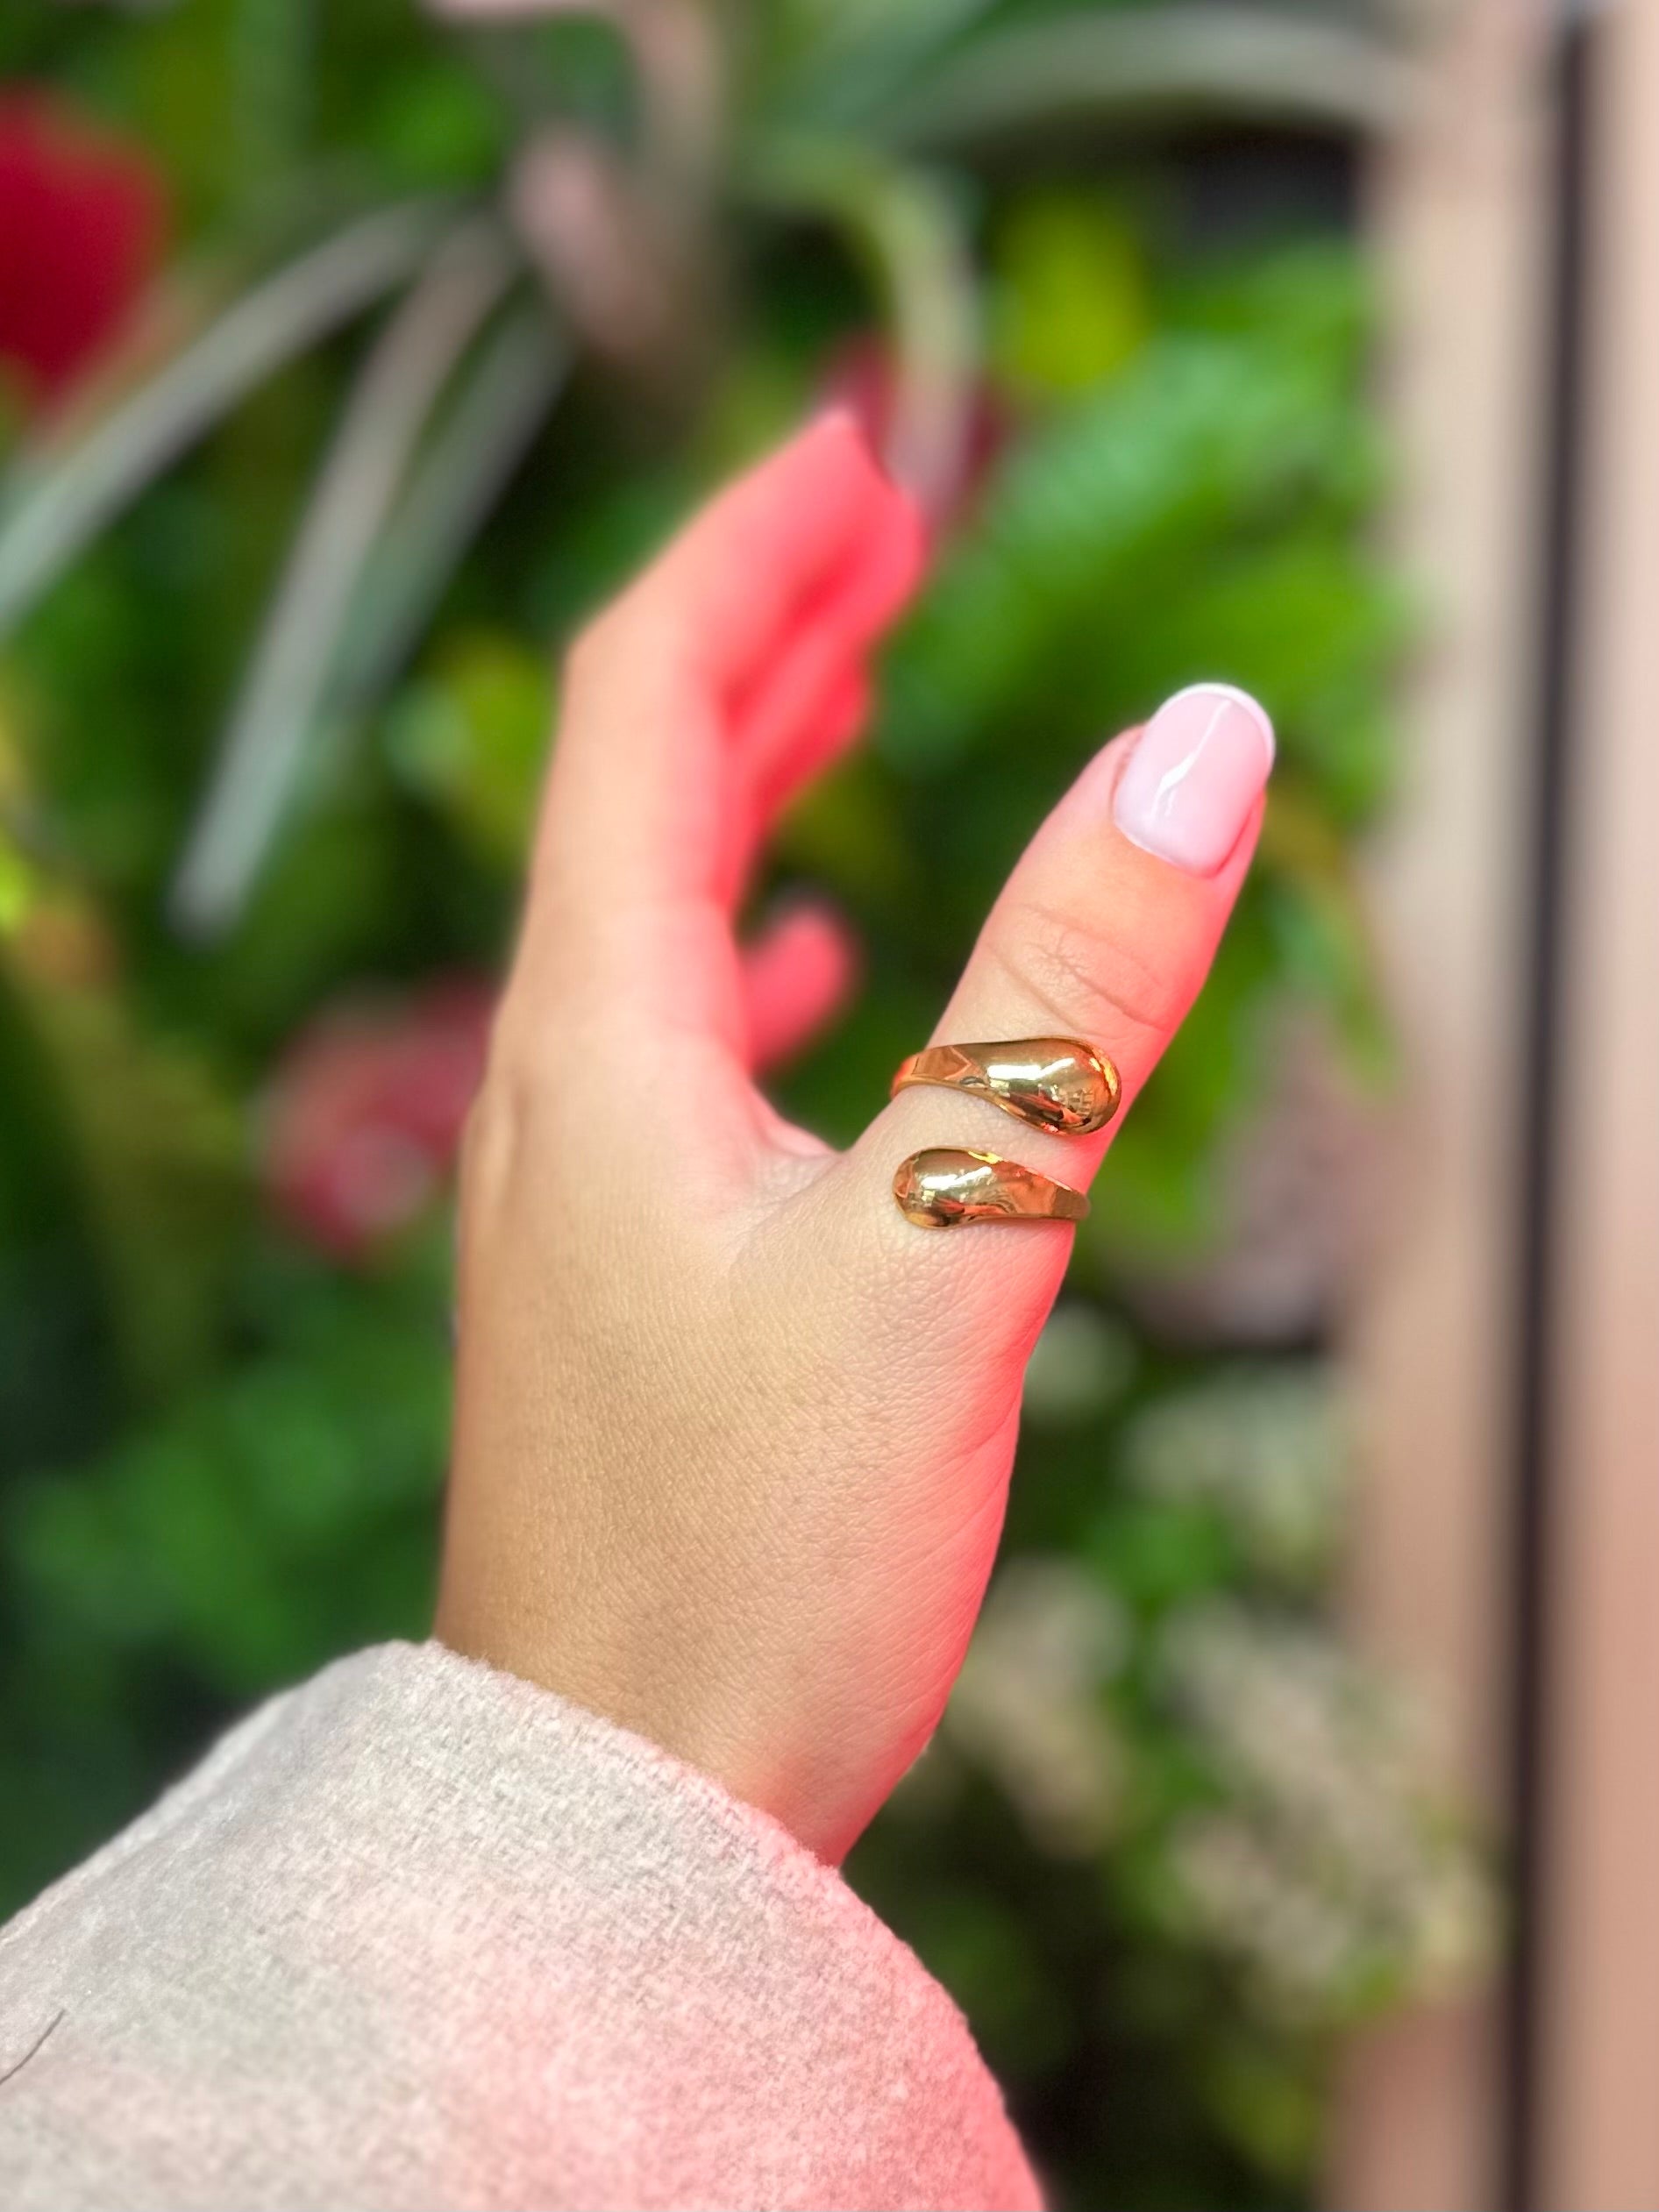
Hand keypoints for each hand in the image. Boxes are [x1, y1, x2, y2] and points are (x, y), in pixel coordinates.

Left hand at [435, 414, 1271, 1862]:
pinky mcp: (621, 1263)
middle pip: (635, 779)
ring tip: (849, 673)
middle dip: (760, 626)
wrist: (622, 1804)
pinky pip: (673, 1036)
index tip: (857, 444)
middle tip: (882, 520)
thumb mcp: (947, 1256)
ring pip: (654, 903)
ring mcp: (575, 1173)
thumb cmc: (755, 1565)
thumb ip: (1069, 1003)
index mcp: (597, 1033)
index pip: (637, 702)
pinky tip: (806, 957)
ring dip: (752, 768)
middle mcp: (554, 1079)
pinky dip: (749, 942)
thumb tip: (1199, 747)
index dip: (745, 551)